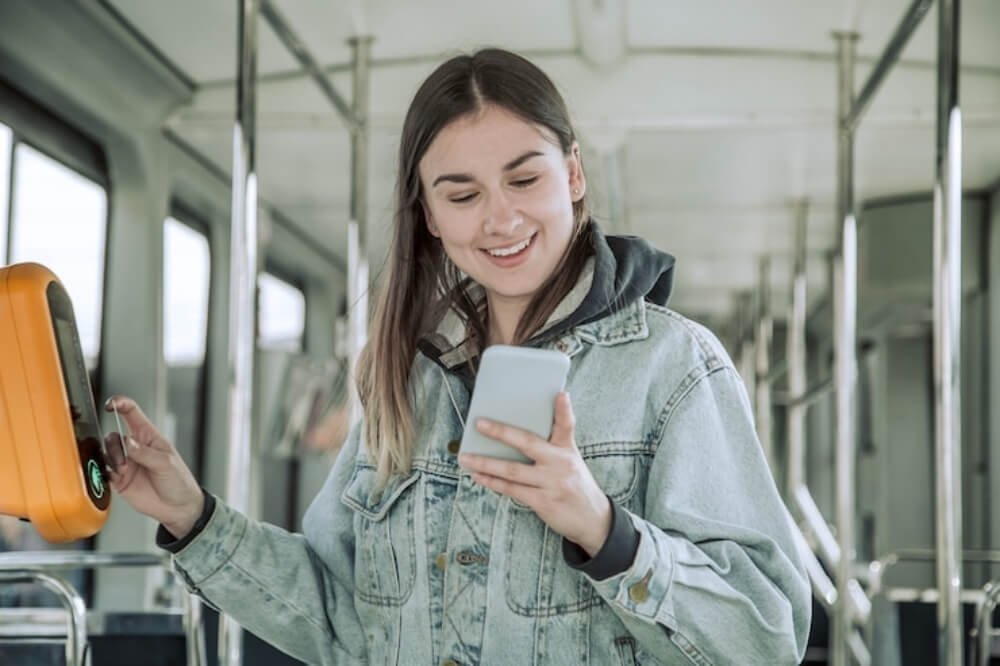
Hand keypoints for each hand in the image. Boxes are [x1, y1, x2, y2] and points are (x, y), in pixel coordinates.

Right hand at [104, 396, 203, 538]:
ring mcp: (126, 463)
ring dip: (111, 460)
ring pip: (106, 453)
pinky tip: (112, 476)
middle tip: (124, 460)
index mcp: (148, 436)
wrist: (178, 508)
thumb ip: (145, 453)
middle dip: (115, 445)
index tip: (111, 404)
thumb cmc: (179, 481)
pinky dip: (102, 473)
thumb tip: (126, 441)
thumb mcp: (166, 463)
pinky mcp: (119, 480)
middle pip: (113, 436)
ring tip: (123, 470)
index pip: (131, 413)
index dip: (120, 404)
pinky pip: (103, 472)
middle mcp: (135, 448)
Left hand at [458, 393, 611, 556]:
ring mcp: (551, 483)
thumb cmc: (575, 485)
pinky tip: (478, 476)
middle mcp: (560, 464)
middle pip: (528, 443)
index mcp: (567, 450)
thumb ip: (551, 447)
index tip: (560, 394)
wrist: (593, 519)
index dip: (564, 409)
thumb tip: (519, 436)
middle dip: (501, 432)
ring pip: (512, 470)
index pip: (567, 425)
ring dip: (485, 463)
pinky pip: (512, 489)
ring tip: (465, 457)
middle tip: (479, 423)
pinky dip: (492, 482)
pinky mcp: (543, 501)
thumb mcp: (571, 461)